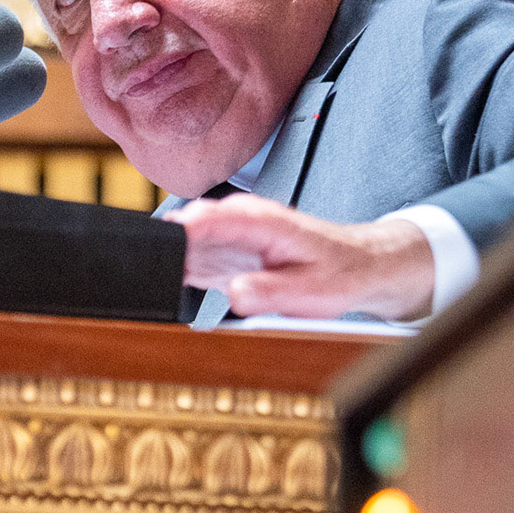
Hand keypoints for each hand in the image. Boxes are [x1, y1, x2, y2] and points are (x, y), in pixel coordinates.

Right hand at [169, 194, 435, 320]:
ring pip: (186, 240)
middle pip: (190, 224)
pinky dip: (180, 268)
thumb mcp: (312, 291)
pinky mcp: (226, 252)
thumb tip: (234, 294)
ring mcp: (232, 235)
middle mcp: (243, 221)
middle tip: (154, 271)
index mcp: (264, 222)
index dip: (183, 231)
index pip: (213, 218)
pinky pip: (193, 256)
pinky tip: (179, 281)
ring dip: (171, 258)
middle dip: (167, 244)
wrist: (358, 266)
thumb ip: (272, 292)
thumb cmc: (339, 274)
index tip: (162, 247)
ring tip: (163, 279)